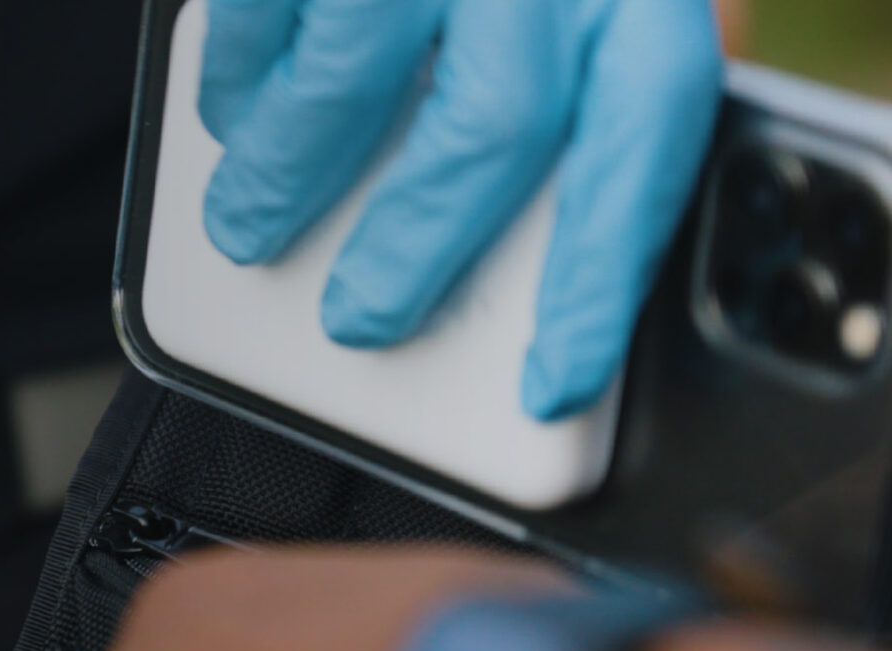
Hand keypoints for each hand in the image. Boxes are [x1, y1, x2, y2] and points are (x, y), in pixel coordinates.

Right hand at [198, 0, 723, 419]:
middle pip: (498, 118)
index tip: (556, 373)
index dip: (604, 267)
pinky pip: (264, 13)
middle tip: (369, 317)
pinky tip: (237, 116)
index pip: (653, 124)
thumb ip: (618, 70)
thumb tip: (602, 235)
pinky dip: (238, 84)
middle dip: (419, 248)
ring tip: (257, 228)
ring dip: (293, 177)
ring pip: (357, 71)